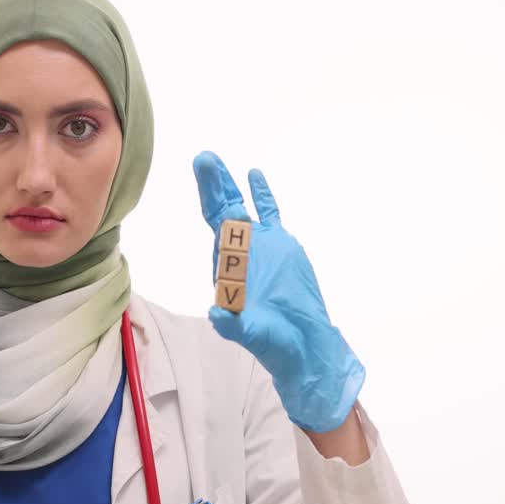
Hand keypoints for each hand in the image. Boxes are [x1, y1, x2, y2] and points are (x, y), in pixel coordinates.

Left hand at [193, 150, 364, 432]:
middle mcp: (240, 252)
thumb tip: (216, 313)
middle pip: (222, 211)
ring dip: (231, 185)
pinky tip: (255, 175)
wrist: (302, 345)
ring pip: (243, 208)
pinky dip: (263, 196)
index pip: (214, 225)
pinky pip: (271, 215)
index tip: (202, 175)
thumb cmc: (272, 342)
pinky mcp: (282, 248)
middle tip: (204, 158)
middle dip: (213, 184)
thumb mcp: (248, 335)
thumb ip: (231, 324)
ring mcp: (260, 247)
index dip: (207, 198)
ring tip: (217, 161)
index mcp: (227, 267)